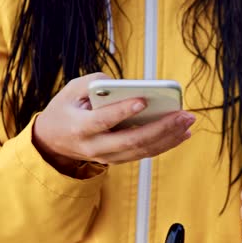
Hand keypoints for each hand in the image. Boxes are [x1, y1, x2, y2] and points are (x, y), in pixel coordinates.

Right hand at [33, 73, 194, 168]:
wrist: (53, 143)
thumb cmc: (66, 110)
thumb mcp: (71, 90)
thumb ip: (95, 82)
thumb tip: (126, 85)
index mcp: (79, 128)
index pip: (103, 121)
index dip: (122, 111)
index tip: (143, 100)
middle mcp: (95, 147)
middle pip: (132, 140)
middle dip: (161, 128)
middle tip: (184, 115)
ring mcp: (107, 157)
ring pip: (143, 150)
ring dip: (169, 138)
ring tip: (188, 123)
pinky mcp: (118, 159)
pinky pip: (144, 153)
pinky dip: (165, 144)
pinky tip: (182, 133)